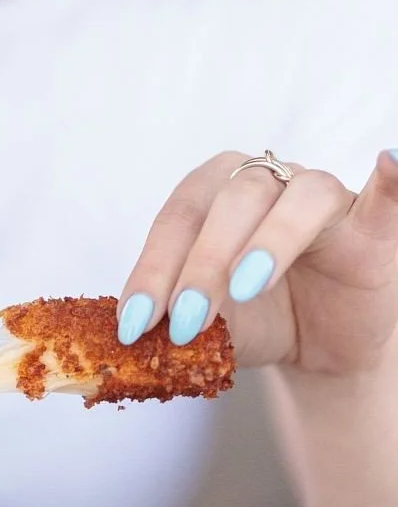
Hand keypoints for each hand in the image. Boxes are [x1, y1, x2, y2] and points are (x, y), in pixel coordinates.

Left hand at [118, 150, 397, 377]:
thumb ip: (180, 319)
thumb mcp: (213, 324)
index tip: (134, 323)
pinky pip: (384, 195)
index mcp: (211, 192)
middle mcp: (263, 181)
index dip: (152, 270)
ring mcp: (319, 195)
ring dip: (267, 242)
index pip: (177, 220)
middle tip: (186, 322)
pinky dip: (392, 176)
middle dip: (200, 265)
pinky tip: (392, 158)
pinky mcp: (370, 221)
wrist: (320, 347)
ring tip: (246, 288)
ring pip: (293, 198)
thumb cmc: (258, 320)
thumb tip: (133, 333)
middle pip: (227, 203)